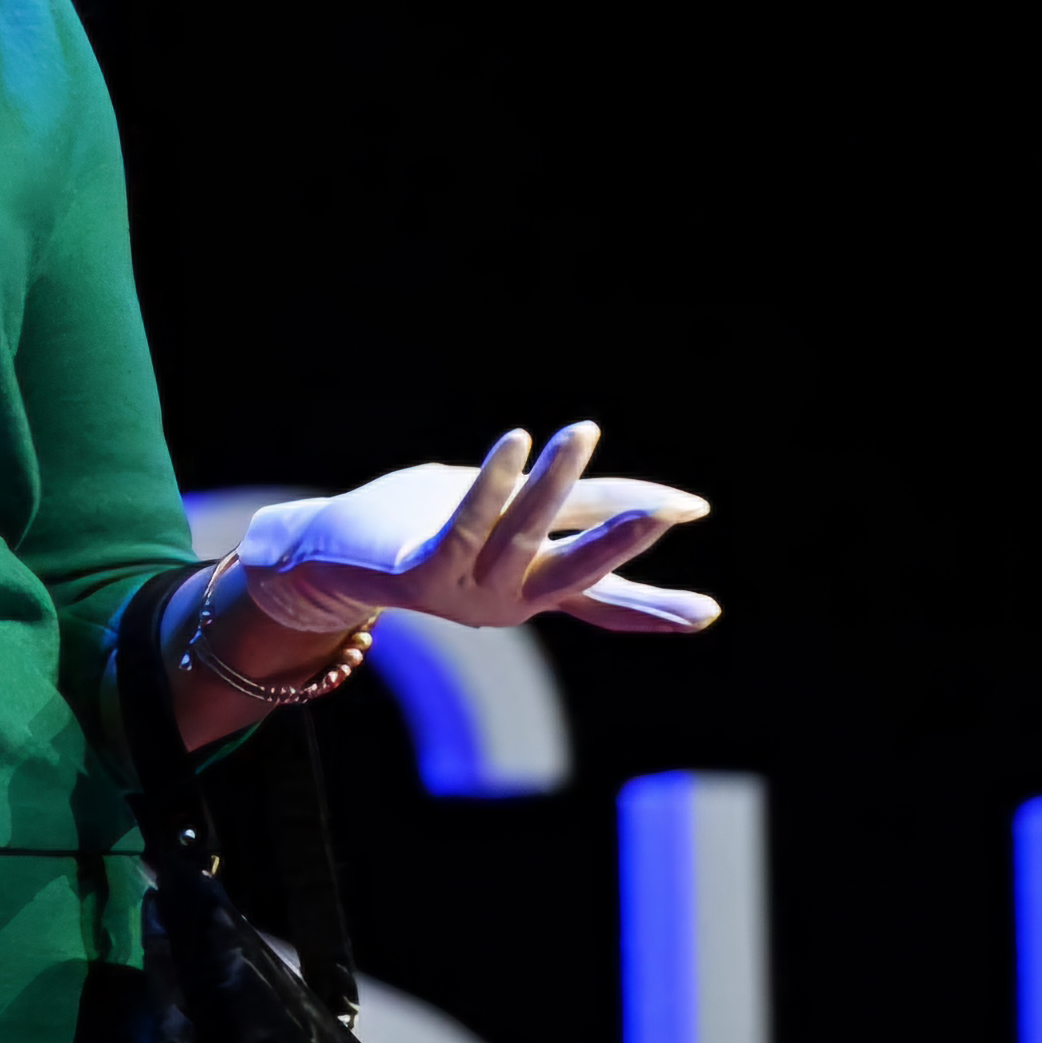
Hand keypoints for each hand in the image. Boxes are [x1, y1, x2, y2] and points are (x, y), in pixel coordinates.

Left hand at [235, 423, 719, 635]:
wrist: (332, 553)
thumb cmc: (428, 526)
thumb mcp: (514, 517)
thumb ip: (579, 514)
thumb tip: (659, 507)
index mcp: (533, 592)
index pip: (603, 602)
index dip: (654, 608)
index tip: (709, 612)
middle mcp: (506, 601)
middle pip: (574, 573)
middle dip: (620, 542)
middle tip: (669, 511)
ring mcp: (464, 589)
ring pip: (522, 532)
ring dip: (554, 480)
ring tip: (582, 430)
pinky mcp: (421, 569)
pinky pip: (464, 521)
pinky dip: (491, 481)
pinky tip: (516, 441)